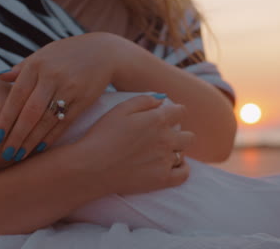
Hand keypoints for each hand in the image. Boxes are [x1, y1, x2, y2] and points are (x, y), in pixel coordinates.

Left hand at [0, 33, 121, 161]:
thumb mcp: (44, 54)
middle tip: (5, 154)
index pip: (16, 95)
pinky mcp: (84, 100)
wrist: (104, 52)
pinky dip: (51, 136)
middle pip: (30, 112)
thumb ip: (22, 67)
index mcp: (37, 64)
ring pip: (47, 121)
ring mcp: (69, 89)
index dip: (5, 118)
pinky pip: (64, 122)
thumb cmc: (68, 53)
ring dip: (31, 141)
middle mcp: (52, 77)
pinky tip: (40, 148)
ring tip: (19, 156)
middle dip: (16, 135)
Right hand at [75, 95, 194, 194]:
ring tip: (161, 153)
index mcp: (157, 120)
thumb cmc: (102, 135)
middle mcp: (166, 139)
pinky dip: (181, 169)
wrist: (91, 167)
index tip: (167, 116)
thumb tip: (161, 100)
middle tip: (163, 137)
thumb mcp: (119, 109)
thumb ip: (143, 100)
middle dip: (179, 133)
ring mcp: (165, 160)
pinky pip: (184, 174)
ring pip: (184, 154)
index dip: (174, 112)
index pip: (180, 111)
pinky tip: (172, 166)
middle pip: (188, 135)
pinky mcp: (162, 179)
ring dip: (176, 151)